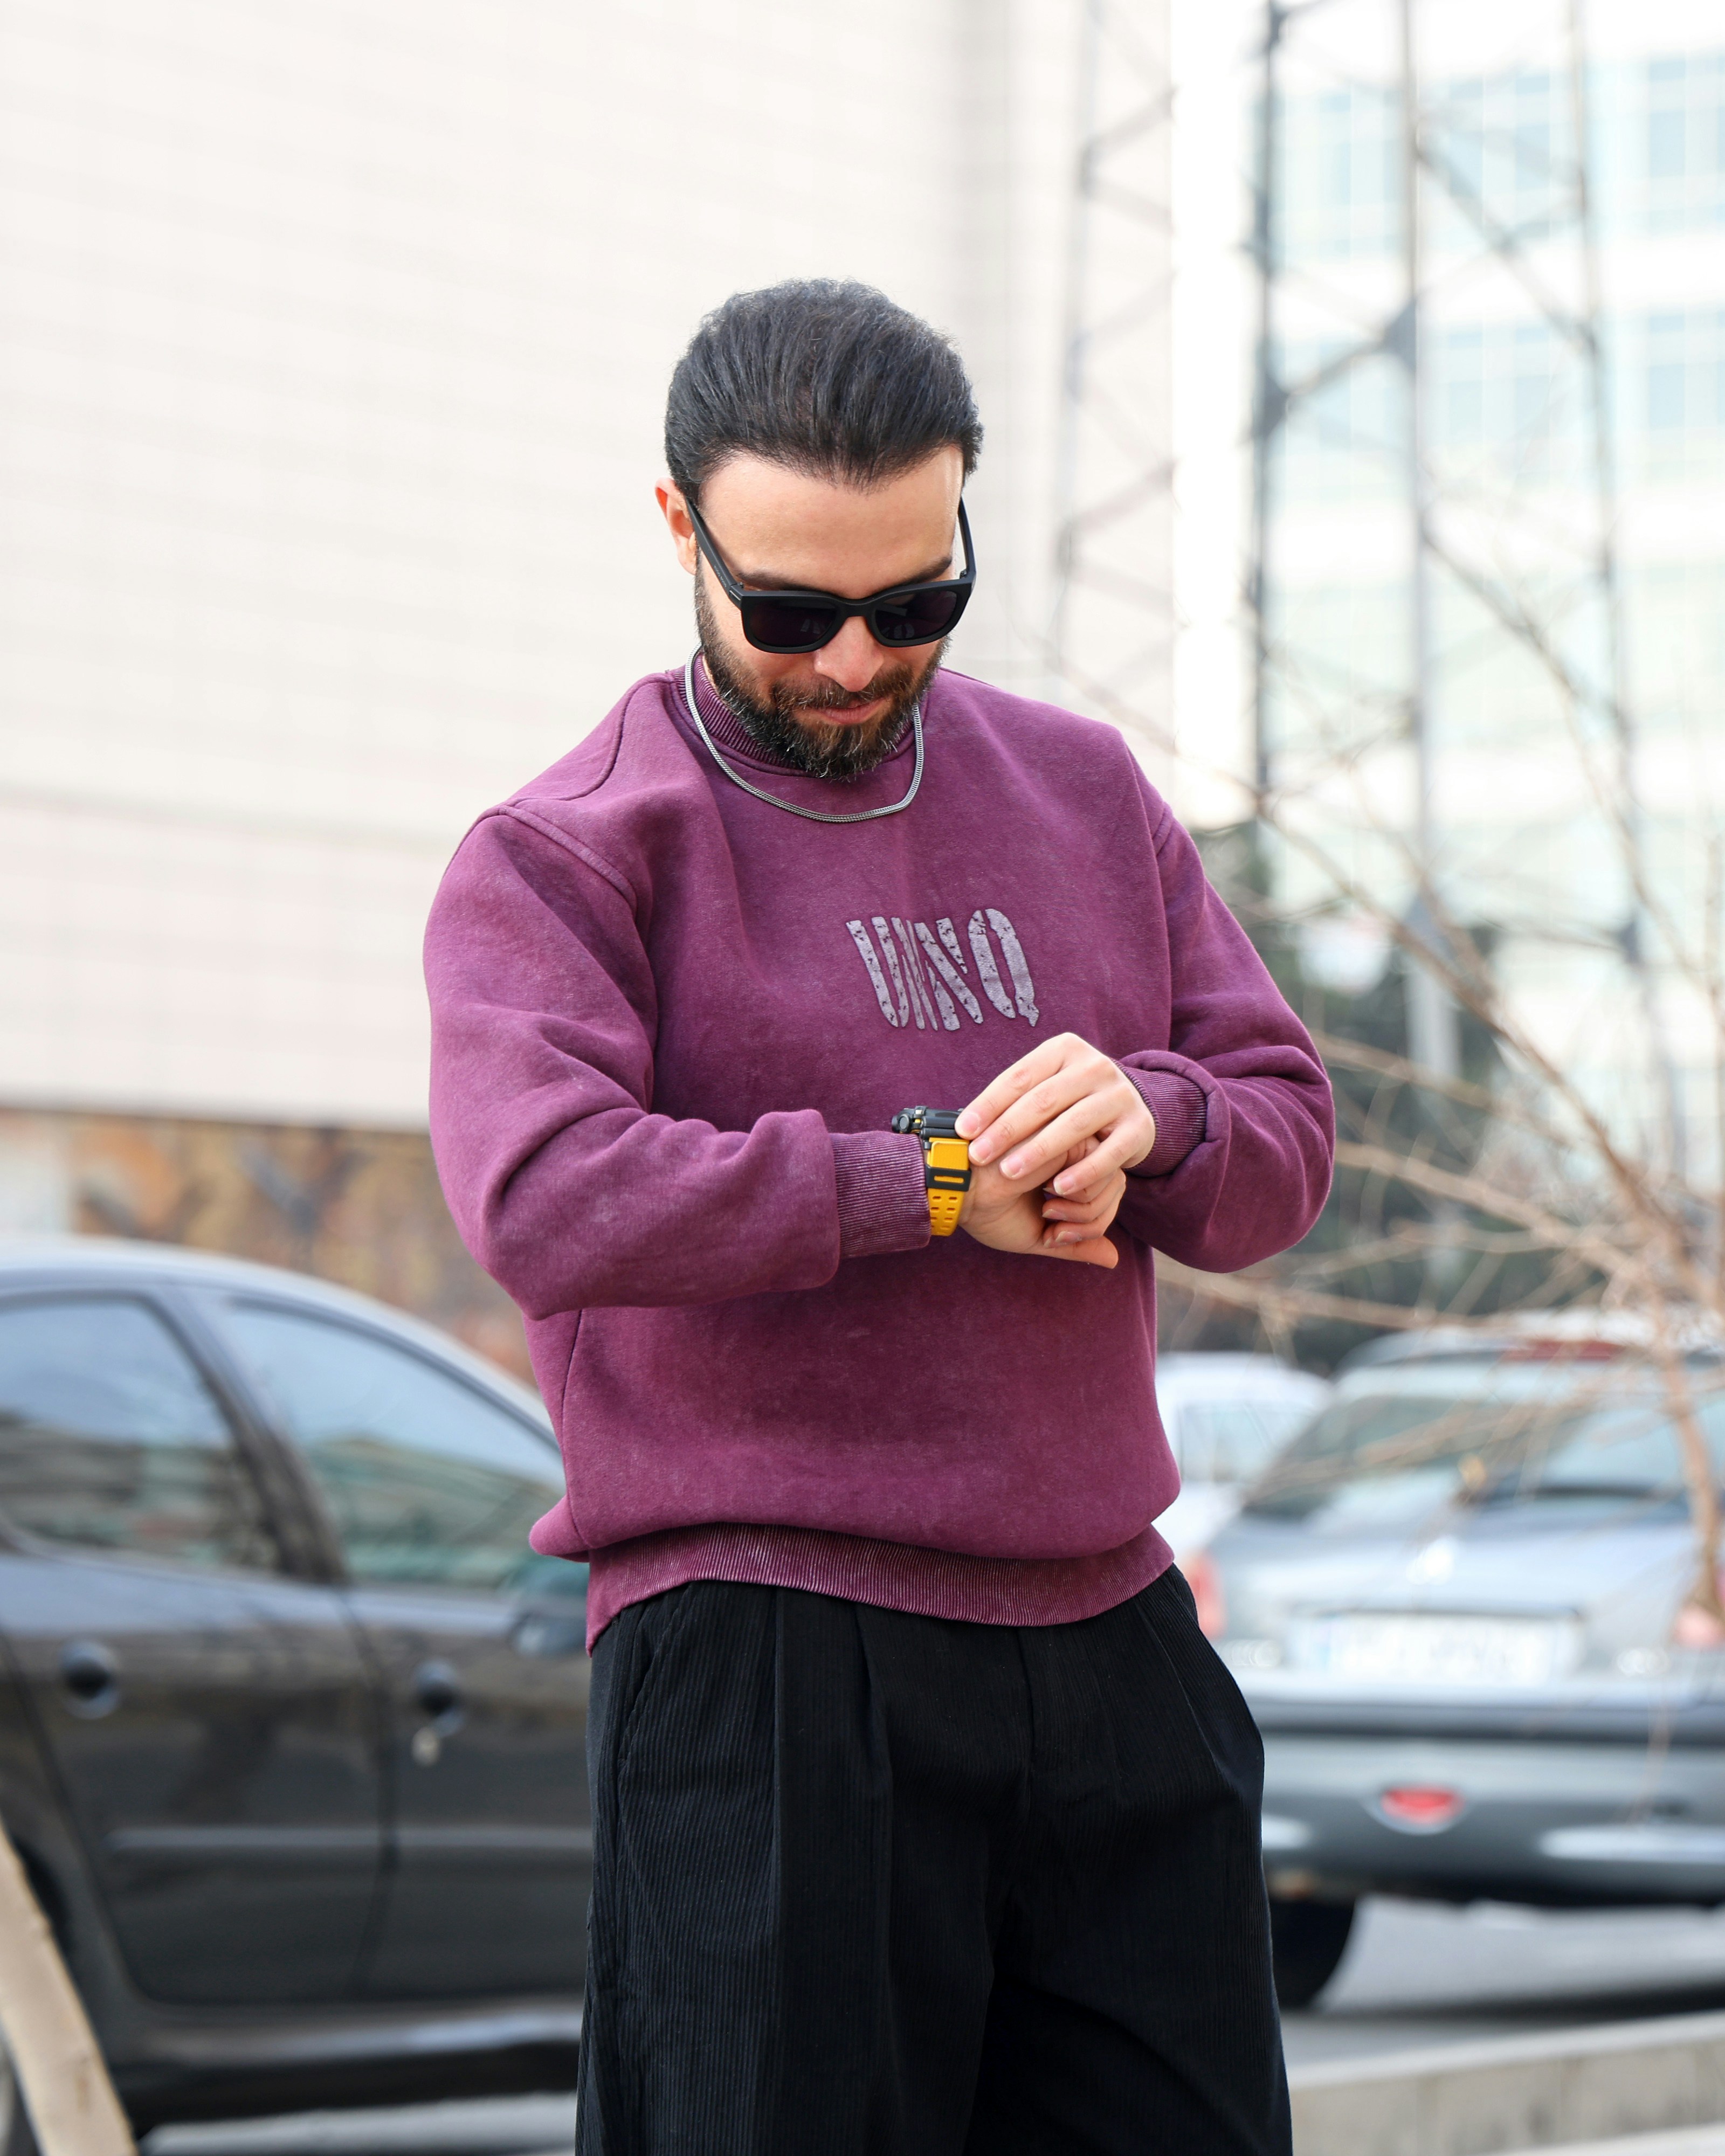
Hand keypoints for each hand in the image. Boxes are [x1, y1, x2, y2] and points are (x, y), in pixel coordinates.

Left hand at [958, 1034, 1155, 1207]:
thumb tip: (963, 1127)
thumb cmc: (1070, 1100)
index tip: (962, 1131)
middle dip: (1006, 1130)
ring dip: (1038, 1151)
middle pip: (1043, 1100)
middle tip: (978, 1156)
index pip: (1019, 1076)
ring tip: (1009, 1173)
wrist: (1130, 1106)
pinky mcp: (1139, 1127)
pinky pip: (1109, 1153)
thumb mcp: (1044, 1088)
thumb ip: (1012, 1099)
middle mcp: (1095, 1066)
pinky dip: (1083, 1172)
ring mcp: (1120, 1096)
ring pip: (1073, 1125)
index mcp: (1064, 1049)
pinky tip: (1058, 1189)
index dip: (989, 1104)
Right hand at [959, 1137, 1125, 1269]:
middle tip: (1053, 1228)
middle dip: (1091, 1223)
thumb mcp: (1039, 1236)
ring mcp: (1071, 1141)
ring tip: (1046, 1210)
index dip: (1090, 1227)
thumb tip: (1115, 1260)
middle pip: (1115, 1190)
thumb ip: (1077, 1244)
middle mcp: (1071, 1153)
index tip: (1053, 1235)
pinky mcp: (1069, 1135)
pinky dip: (1081, 1198)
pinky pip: (1100, 1173)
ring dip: (1084, 1213)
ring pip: (1113, 1182)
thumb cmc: (989, 1211)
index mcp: (1064, 1172)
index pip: (1106, 1198)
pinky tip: (1046, 1195)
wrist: (961, 1189)